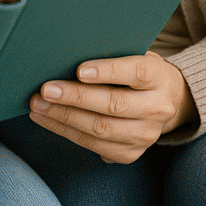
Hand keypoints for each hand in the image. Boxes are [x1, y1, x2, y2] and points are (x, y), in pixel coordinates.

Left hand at [29, 52, 197, 163]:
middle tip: (46, 90)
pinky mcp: (131, 153)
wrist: (166, 100)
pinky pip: (94, 146)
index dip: (108, 70)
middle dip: (75, 97)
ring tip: (38, 106)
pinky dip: (66, 132)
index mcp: (158, 77)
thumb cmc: (136, 69)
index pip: (136, 71)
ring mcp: (145, 135)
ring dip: (64, 118)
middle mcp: (157, 108)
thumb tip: (68, 51)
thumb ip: (110, 53)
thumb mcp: (133, 54)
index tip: (80, 69)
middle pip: (114, 104)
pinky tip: (47, 119)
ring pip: (101, 129)